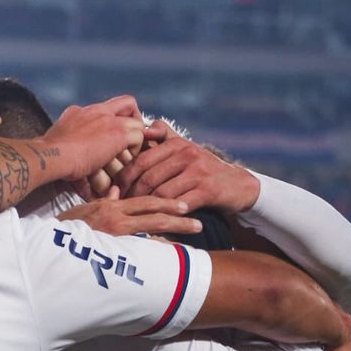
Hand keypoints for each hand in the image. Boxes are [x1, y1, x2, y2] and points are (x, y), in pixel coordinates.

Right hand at [43, 97, 146, 181]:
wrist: (51, 155)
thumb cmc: (48, 155)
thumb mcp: (57, 140)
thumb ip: (68, 139)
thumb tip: (69, 150)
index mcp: (80, 112)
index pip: (105, 105)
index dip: (117, 115)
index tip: (115, 131)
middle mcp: (96, 111)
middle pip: (128, 103)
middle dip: (134, 120)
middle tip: (131, 140)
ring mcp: (109, 121)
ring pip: (137, 123)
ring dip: (135, 140)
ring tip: (127, 157)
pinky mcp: (118, 134)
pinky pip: (139, 137)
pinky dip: (135, 151)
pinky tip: (124, 162)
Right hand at [58, 193, 202, 237]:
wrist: (47, 241)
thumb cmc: (63, 227)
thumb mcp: (84, 209)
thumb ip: (103, 201)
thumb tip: (116, 191)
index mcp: (111, 206)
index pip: (145, 201)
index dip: (166, 202)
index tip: (183, 205)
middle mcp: (116, 216)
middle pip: (154, 213)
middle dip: (178, 216)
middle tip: (198, 222)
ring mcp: (114, 231)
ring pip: (151, 227)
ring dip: (175, 230)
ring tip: (194, 232)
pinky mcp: (111, 245)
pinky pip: (139, 247)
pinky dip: (156, 249)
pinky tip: (172, 253)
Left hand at [116, 134, 259, 211]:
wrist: (238, 185)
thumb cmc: (203, 170)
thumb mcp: (185, 149)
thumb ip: (165, 137)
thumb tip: (145, 127)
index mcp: (177, 143)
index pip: (140, 160)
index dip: (123, 178)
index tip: (113, 192)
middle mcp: (187, 153)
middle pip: (148, 177)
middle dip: (131, 195)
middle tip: (120, 209)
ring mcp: (198, 171)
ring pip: (161, 192)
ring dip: (146, 208)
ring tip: (135, 217)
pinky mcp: (208, 190)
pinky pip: (179, 205)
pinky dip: (165, 215)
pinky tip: (156, 222)